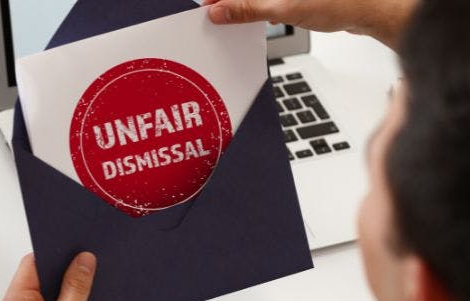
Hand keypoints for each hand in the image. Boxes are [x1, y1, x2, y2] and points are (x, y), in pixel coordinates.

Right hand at [202, 0, 416, 48]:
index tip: (208, 6)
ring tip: (233, 19)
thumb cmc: (339, 1)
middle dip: (230, 1)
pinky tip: (258, 18)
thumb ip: (247, 9)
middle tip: (217, 16)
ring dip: (244, 5)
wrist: (372, 8)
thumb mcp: (283, 7)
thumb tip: (219, 10)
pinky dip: (260, 7)